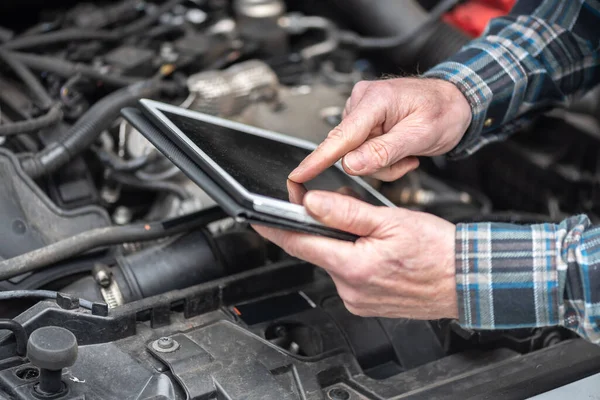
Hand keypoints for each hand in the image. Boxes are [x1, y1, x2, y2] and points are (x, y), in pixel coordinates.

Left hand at [253, 191, 457, 319]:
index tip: (255, 217)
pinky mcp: (368, 305)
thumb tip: (312, 203)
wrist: (468, 280)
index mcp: (353, 267)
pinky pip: (349, 277)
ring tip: (372, 232)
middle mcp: (351, 289)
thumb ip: (346, 212)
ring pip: (335, 263)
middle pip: (318, 252)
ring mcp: (359, 300)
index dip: (274, 228)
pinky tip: (376, 251)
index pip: (299, 244)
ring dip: (342, 245)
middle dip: (322, 230)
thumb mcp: (390, 221)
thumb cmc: (437, 251)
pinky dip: (354, 260)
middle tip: (341, 209)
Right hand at [288, 78, 471, 182]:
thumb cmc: (444, 110)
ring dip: (381, 163)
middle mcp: (362, 102)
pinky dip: (381, 158)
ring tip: (406, 152)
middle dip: (376, 163)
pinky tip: (399, 148)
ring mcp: (361, 112)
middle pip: (349, 150)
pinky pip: (362, 151)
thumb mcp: (420, 135)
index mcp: (375, 100)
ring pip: (356, 155)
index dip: (318, 159)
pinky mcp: (364, 122)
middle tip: (406, 159)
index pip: (341, 136)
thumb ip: (384, 151)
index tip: (298, 175)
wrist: (455, 101)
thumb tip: (351, 164)